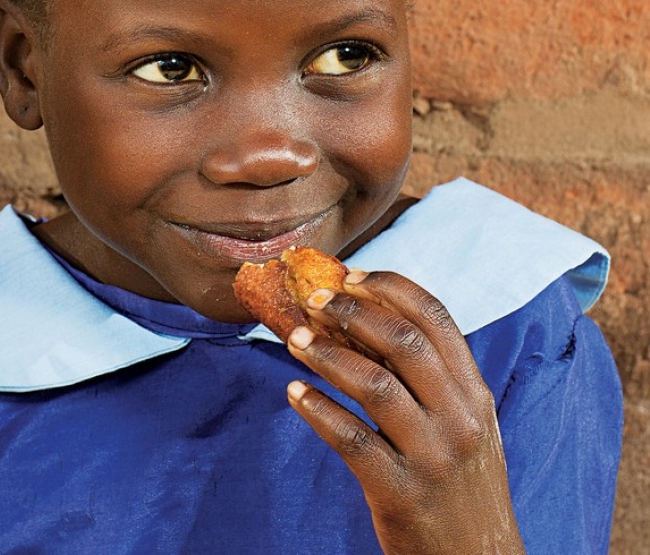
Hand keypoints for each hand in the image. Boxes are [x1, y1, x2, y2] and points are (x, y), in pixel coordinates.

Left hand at [285, 271, 525, 554]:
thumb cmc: (461, 486)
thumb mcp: (464, 425)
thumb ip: (431, 379)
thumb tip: (364, 323)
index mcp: (475, 392)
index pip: (436, 317)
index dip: (390, 287)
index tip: (350, 275)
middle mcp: (460, 417)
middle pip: (403, 341)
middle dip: (353, 311)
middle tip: (314, 299)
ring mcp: (432, 456)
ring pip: (373, 384)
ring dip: (326, 354)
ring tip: (293, 339)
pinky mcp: (401, 493)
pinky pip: (351, 439)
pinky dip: (318, 409)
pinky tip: (295, 394)